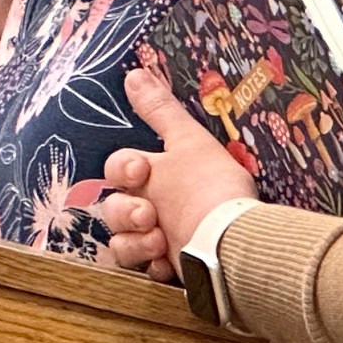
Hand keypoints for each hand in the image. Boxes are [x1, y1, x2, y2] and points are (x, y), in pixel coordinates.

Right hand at [102, 68, 257, 280]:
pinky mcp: (168, 267)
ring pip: (120, 241)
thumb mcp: (186, 141)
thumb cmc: (208, 188)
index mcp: (160, 174)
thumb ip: (158, 109)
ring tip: (159, 241)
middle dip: (125, 211)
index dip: (122, 168)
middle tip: (148, 214)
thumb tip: (135, 72)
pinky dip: (150, 263)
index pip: (119, 168)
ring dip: (134, 241)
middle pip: (113, 207)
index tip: (141, 170)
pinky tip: (168, 260)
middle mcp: (158, 205)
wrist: (229, 244)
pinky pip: (140, 269)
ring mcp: (161, 238)